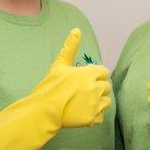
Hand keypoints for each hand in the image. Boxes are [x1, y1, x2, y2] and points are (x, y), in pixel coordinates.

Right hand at [0, 28, 110, 149]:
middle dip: (98, 88)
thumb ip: (70, 47)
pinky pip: (101, 116)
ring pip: (106, 102)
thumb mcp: (59, 64)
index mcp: (89, 73)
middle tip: (84, 92)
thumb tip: (77, 30)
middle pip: (106, 86)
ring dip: (99, 102)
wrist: (43, 111)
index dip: (96, 75)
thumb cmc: (50, 86)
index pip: (104, 72)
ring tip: (85, 103)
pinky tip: (83, 113)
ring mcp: (95, 104)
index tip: (87, 80)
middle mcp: (95, 88)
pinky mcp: (93, 119)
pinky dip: (95, 116)